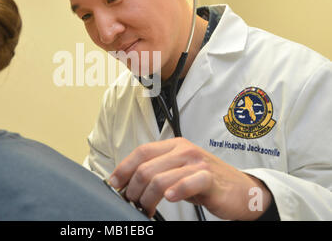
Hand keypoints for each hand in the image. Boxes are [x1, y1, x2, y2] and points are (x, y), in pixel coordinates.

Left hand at [108, 137, 271, 219]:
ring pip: (160, 178)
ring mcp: (196, 163)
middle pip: (146, 167)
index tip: (113, 184)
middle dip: (133, 188)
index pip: (141, 152)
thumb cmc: (207, 182)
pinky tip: (169, 199)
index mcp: (174, 146)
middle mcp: (183, 150)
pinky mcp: (209, 177)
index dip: (123, 168)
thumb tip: (128, 183)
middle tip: (132, 203)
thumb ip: (159, 172)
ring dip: (147, 198)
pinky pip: (187, 183)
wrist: (241, 190)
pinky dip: (175, 191)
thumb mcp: (180, 172)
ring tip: (147, 209)